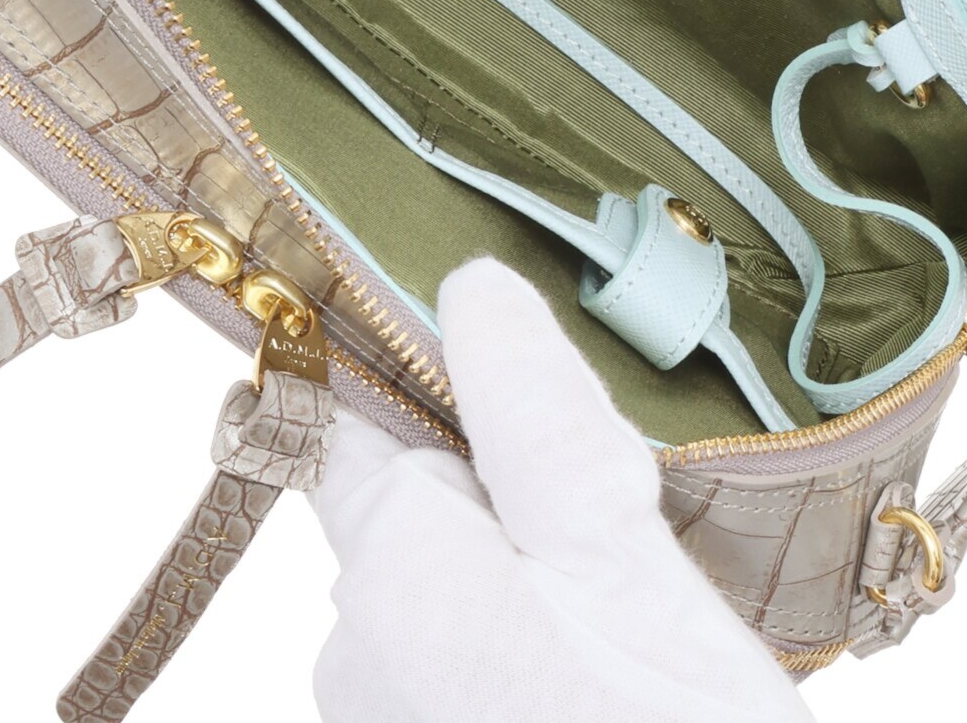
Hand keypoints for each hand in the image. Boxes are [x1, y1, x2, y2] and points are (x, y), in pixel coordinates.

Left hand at [308, 259, 810, 722]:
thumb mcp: (624, 566)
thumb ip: (537, 422)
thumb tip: (471, 287)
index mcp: (390, 574)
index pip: (341, 419)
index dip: (388, 361)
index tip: (434, 323)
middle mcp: (356, 653)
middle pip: (409, 505)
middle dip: (496, 488)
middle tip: (612, 514)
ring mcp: (387, 715)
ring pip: (447, 587)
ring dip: (520, 574)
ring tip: (623, 616)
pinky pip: (459, 657)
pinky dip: (521, 642)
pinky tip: (601, 675)